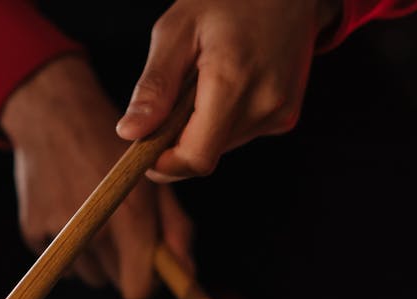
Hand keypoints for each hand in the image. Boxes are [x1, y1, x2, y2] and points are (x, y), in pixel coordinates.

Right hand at [0, 56, 193, 298]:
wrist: (53, 114)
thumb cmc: (112, 147)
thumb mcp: (154, 177)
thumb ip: (175, 228)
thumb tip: (185, 272)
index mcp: (130, 217)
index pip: (137, 289)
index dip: (147, 283)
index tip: (148, 266)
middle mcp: (94, 230)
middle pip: (113, 283)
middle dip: (123, 265)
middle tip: (121, 230)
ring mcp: (59, 232)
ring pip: (87, 275)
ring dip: (94, 257)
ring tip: (94, 215)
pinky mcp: (33, 230)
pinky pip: (57, 261)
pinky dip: (65, 246)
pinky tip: (68, 210)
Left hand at [116, 0, 341, 181]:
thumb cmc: (227, 0)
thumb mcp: (177, 30)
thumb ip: (155, 86)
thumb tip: (129, 133)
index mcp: (233, 82)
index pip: (196, 158)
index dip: (164, 165)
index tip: (143, 149)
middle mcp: (264, 105)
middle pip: (205, 153)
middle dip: (179, 137)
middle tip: (174, 94)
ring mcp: (280, 113)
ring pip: (221, 145)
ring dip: (202, 126)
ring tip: (206, 79)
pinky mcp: (286, 116)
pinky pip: (240, 132)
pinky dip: (224, 117)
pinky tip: (229, 81)